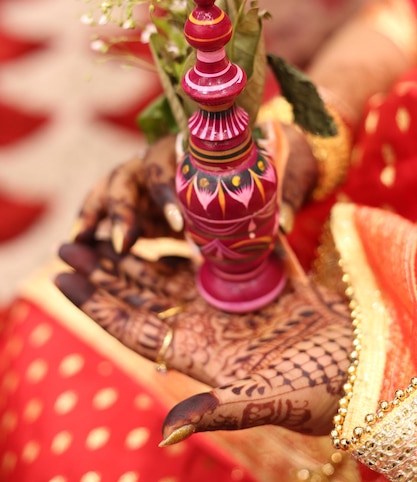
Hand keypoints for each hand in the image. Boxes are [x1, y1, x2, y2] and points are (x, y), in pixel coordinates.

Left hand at [55, 239, 351, 444]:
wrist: (357, 369)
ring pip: (172, 270)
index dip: (96, 304)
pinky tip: (180, 211)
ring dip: (140, 248)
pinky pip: (224, 251)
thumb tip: (166, 434)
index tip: (62, 279)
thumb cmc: (314, 393)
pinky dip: (204, 230)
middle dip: (106, 269)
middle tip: (69, 242)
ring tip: (113, 224)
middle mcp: (205, 320)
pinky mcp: (254, 278)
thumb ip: (217, 412)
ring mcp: (229, 298)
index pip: (134, 326)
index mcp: (198, 348)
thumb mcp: (265, 403)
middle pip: (143, 292)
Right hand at [70, 123, 317, 252]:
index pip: (172, 164)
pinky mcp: (138, 204)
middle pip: (132, 175)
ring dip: (97, 214)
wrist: (254, 166)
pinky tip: (79, 246)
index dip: (169, 192)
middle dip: (123, 208)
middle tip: (125, 243)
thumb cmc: (265, 166)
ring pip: (111, 188)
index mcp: (192, 149)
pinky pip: (107, 209)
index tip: (178, 226)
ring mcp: (145, 181)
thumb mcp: (280, 176)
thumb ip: (283, 195)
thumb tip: (286, 223)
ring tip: (80, 243)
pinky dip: (93, 224)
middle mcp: (161, 161)